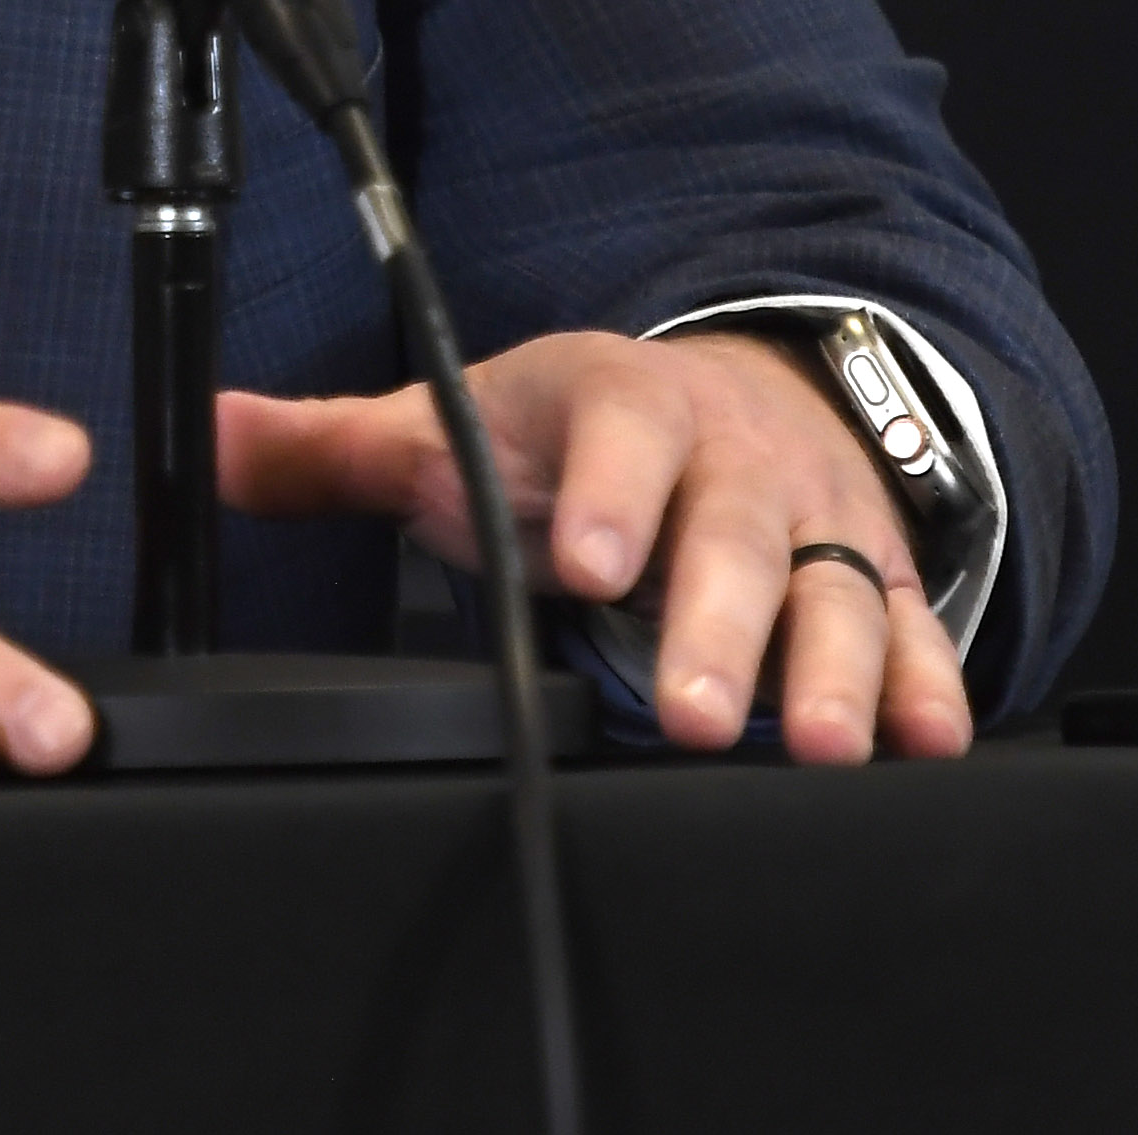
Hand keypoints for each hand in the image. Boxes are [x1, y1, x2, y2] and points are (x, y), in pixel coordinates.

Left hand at [214, 328, 972, 764]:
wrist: (738, 395)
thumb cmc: (576, 433)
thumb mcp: (459, 419)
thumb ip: (335, 446)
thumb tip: (209, 441)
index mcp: (617, 404)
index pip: (612, 434)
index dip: (600, 492)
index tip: (580, 562)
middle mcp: (726, 460)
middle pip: (729, 532)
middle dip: (718, 619)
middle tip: (697, 710)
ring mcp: (807, 521)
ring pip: (831, 586)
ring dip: (835, 666)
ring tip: (824, 743)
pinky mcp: (872, 579)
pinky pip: (910, 629)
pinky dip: (927, 683)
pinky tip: (924, 743)